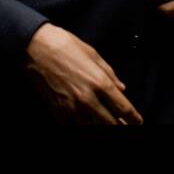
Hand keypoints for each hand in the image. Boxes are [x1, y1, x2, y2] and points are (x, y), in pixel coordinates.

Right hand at [24, 24, 141, 124]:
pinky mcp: (58, 111)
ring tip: (108, 124)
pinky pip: (74, 126)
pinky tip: (87, 122)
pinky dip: (83, 125)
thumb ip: (109, 73)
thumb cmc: (65, 46)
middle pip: (110, 123)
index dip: (134, 118)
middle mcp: (88, 99)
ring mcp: (71, 108)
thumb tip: (122, 88)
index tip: (138, 121)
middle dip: (120, 126)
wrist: (36, 47)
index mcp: (99, 83)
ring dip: (102, 126)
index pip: (123, 108)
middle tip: (125, 126)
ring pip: (93, 128)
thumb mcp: (93, 54)